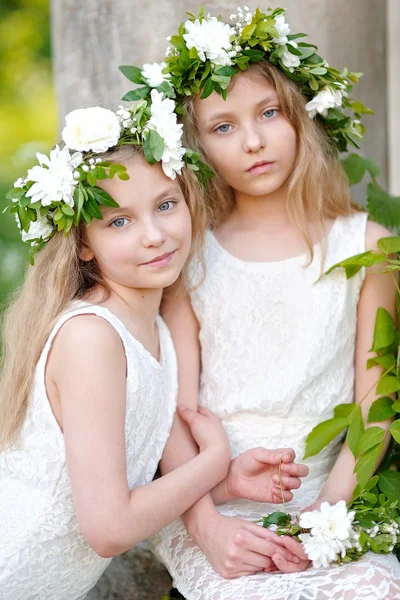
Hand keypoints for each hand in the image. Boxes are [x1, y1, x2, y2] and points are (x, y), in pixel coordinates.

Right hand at [177, 405, 230, 457]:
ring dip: (201, 430)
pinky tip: (197, 443)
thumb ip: (188, 413)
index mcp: (213, 418)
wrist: (218, 454)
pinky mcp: (216, 449)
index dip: (196, 407)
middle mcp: (218, 427)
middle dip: (200, 419)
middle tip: (189, 419)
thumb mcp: (195, 420)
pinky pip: (207, 441)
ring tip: (191, 431)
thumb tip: (180, 405)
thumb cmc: (207, 434)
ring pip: (208, 431)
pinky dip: (202, 440)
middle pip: (208, 420)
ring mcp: (218, 439)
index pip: (204, 410)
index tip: (189, 407)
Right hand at [188, 512, 302, 578]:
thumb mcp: (248, 525)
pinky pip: (248, 573)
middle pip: (266, 562)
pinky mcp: (227, 574)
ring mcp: (230, 566)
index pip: (270, 549)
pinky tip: (244, 557)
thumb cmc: (228, 526)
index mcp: (242, 539)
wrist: (206, 531)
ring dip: (260, 562)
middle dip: (271, 556)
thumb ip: (267, 534)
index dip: (283, 552)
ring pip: (258, 569)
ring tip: (253, 551)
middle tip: (268, 550)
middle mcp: (235, 554)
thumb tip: (284, 543)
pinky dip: (250, 566)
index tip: (292, 554)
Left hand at [226, 447, 308, 503]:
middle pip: (302, 470)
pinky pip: (288, 497)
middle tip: (284, 470)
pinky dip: (283, 494)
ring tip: (274, 479)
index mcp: (280, 458)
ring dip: (289, 482)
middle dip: (297, 470)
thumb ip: (271, 455)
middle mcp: (284, 470)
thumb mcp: (257, 454)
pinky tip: (272, 490)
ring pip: (297, 484)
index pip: (293, 455)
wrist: (235, 478)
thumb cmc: (246, 462)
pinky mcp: (277, 495)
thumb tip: (286, 456)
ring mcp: (282, 483)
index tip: (283, 460)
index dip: (291, 458)